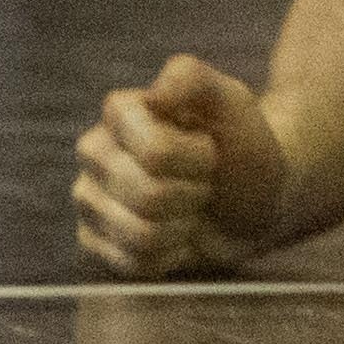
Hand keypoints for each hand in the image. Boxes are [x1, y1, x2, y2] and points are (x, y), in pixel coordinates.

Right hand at [73, 54, 290, 278]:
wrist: (254, 195)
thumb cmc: (241, 143)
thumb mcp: (231, 100)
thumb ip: (192, 80)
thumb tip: (153, 95)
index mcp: (120, 110)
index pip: (155, 153)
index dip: (196, 159)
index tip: (209, 148)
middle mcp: (94, 151)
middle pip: (147, 197)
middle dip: (193, 194)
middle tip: (203, 181)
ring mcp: (89, 198)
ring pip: (138, 235)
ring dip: (183, 226)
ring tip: (190, 206)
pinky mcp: (93, 241)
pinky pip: (132, 264)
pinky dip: (170, 254)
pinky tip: (177, 233)